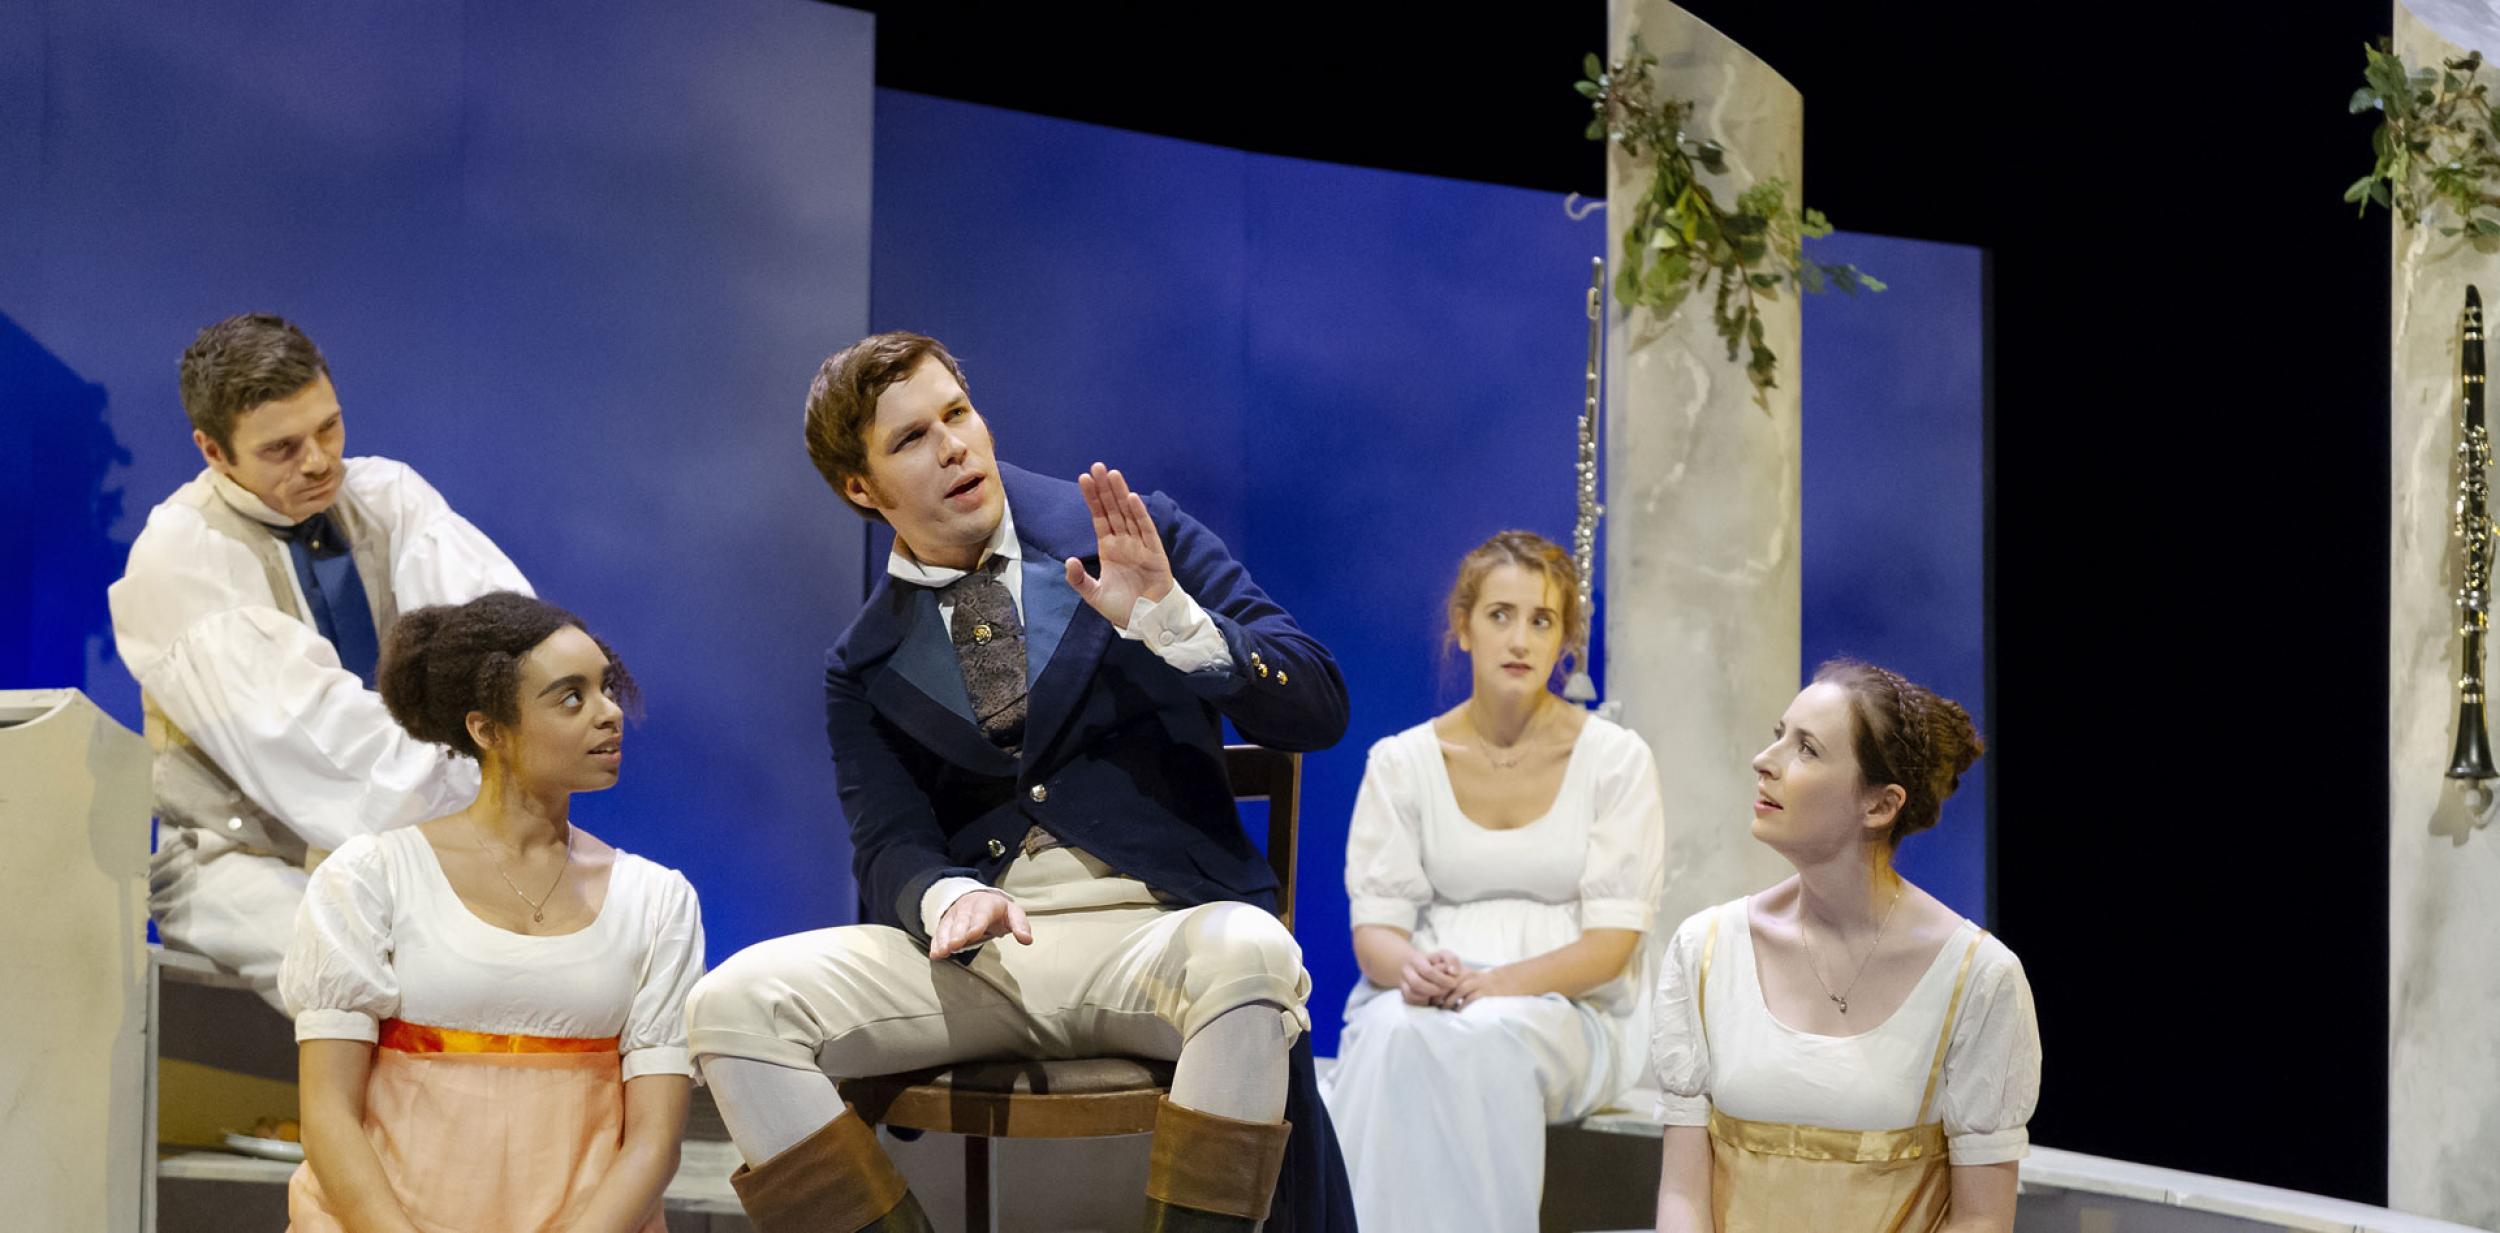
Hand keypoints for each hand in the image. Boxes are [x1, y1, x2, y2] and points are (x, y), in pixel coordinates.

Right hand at [929, 890, 1032, 959]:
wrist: (978, 899)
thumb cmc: (998, 911)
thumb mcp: (1013, 914)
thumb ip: (1021, 925)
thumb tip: (1026, 940)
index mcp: (987, 904)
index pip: (982, 914)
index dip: (976, 924)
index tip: (972, 935)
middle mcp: (968, 907)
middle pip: (962, 920)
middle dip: (957, 933)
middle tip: (954, 945)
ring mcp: (955, 915)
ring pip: (948, 925)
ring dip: (944, 939)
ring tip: (941, 952)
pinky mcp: (946, 923)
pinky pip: (940, 932)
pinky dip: (936, 943)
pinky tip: (935, 954)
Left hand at [1064, 463, 1174, 627]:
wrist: (1148, 622)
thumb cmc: (1124, 608)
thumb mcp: (1094, 596)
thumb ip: (1079, 580)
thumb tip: (1069, 561)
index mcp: (1110, 548)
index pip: (1099, 517)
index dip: (1092, 499)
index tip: (1084, 478)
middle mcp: (1124, 542)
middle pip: (1113, 509)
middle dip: (1105, 489)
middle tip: (1097, 466)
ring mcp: (1140, 545)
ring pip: (1128, 514)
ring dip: (1121, 494)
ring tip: (1112, 474)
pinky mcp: (1154, 553)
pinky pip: (1146, 530)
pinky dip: (1139, 514)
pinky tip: (1131, 499)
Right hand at [1398, 949, 1463, 1005]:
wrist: (1415, 965)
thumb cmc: (1434, 961)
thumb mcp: (1443, 955)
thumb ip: (1452, 960)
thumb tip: (1454, 973)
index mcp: (1416, 959)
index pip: (1428, 971)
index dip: (1442, 979)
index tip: (1454, 983)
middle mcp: (1406, 971)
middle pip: (1417, 984)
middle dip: (1435, 990)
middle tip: (1447, 992)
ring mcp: (1402, 982)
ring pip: (1411, 994)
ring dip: (1427, 998)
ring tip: (1440, 997)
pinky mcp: (1402, 992)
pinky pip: (1409, 1001)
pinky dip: (1421, 1002)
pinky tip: (1432, 1000)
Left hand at [1439, 964, 1515, 1010]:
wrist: (1506, 982)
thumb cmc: (1483, 984)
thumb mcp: (1469, 978)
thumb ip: (1455, 983)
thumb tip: (1438, 995)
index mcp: (1463, 971)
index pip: (1445, 976)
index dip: (1436, 985)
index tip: (1430, 995)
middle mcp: (1470, 975)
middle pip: (1450, 982)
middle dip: (1440, 993)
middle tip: (1433, 1003)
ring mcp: (1478, 983)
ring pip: (1459, 990)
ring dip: (1449, 1000)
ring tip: (1444, 1008)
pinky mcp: (1485, 992)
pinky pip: (1470, 999)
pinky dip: (1462, 1005)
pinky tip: (1458, 1012)